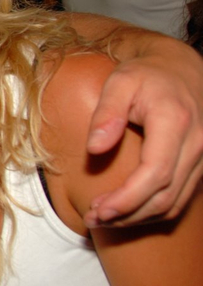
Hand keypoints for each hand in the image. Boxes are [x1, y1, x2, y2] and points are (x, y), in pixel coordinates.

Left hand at [84, 41, 202, 225]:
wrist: (179, 67)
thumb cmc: (145, 74)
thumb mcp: (119, 82)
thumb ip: (106, 114)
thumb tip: (94, 149)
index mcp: (176, 121)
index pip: (156, 173)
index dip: (128, 198)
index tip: (99, 209)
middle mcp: (197, 143)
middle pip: (166, 194)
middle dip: (128, 214)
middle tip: (93, 218)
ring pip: (175, 202)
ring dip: (139, 217)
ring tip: (103, 218)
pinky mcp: (201, 164)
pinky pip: (181, 197)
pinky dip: (153, 210)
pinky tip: (127, 210)